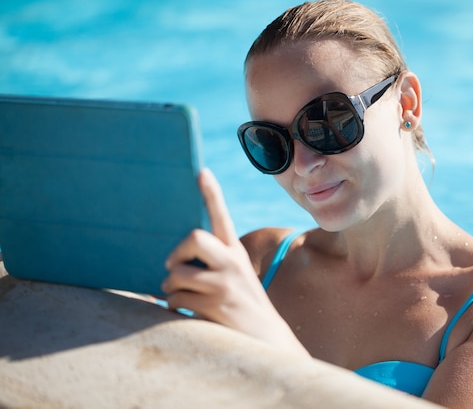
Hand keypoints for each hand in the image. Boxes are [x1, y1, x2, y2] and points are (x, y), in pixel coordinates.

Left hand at [162, 169, 308, 354]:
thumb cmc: (242, 304)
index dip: (212, 193)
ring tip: (181, 296)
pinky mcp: (214, 306)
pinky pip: (175, 300)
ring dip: (171, 288)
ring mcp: (224, 284)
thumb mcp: (236, 277)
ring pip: (176, 275)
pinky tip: (186, 313)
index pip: (222, 217)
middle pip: (194, 237)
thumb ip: (213, 263)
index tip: (201, 171)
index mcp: (236, 252)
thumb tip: (171, 263)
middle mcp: (232, 263)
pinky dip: (173, 307)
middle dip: (176, 252)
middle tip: (173, 266)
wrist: (266, 337)